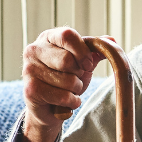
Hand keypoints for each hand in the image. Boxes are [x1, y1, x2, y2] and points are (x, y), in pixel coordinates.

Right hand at [18, 27, 107, 141]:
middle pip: (68, 60)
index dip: (83, 51)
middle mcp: (34, 50)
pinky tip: (65, 101)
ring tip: (69, 91)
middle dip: (79, 75)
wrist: (49, 106)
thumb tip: (111, 40)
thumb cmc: (65, 79)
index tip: (88, 65)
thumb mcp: (82, 62)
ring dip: (76, 90)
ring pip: (67, 80)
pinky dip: (72, 102)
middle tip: (75, 80)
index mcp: (48, 37)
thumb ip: (94, 50)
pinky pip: (63, 96)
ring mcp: (29, 70)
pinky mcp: (30, 90)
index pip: (68, 35)